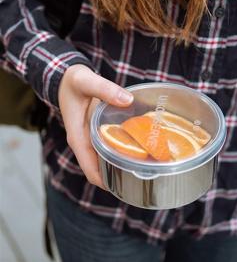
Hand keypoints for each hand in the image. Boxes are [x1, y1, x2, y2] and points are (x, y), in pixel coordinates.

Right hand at [58, 64, 132, 188]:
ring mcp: (89, 139)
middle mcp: (83, 142)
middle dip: (117, 176)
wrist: (66, 79)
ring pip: (104, 160)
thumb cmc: (72, 82)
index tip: (126, 185)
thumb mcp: (86, 81)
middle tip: (142, 176)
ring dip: (120, 165)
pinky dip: (120, 151)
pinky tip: (137, 147)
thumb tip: (128, 100)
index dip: (106, 181)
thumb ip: (105, 89)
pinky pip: (107, 148)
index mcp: (78, 137)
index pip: (90, 169)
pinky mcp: (95, 133)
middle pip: (99, 169)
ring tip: (143, 165)